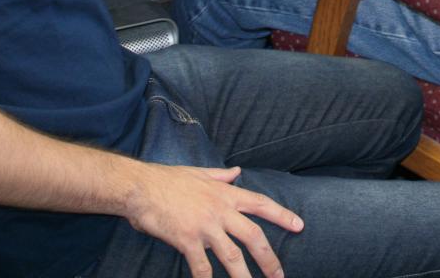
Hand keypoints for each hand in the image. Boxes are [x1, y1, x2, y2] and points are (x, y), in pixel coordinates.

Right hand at [124, 163, 301, 277]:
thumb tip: (237, 172)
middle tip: (280, 275)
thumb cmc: (167, 179)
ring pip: (233, 256)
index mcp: (224, 193)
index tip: (299, 225)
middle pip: (253, 236)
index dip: (282, 215)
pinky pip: (202, 267)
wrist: (140, 186)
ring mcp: (205, 226)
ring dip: (244, 276)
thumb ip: (220, 176)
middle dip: (270, 258)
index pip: (261, 203)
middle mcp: (220, 210)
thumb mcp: (198, 172)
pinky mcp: (187, 240)